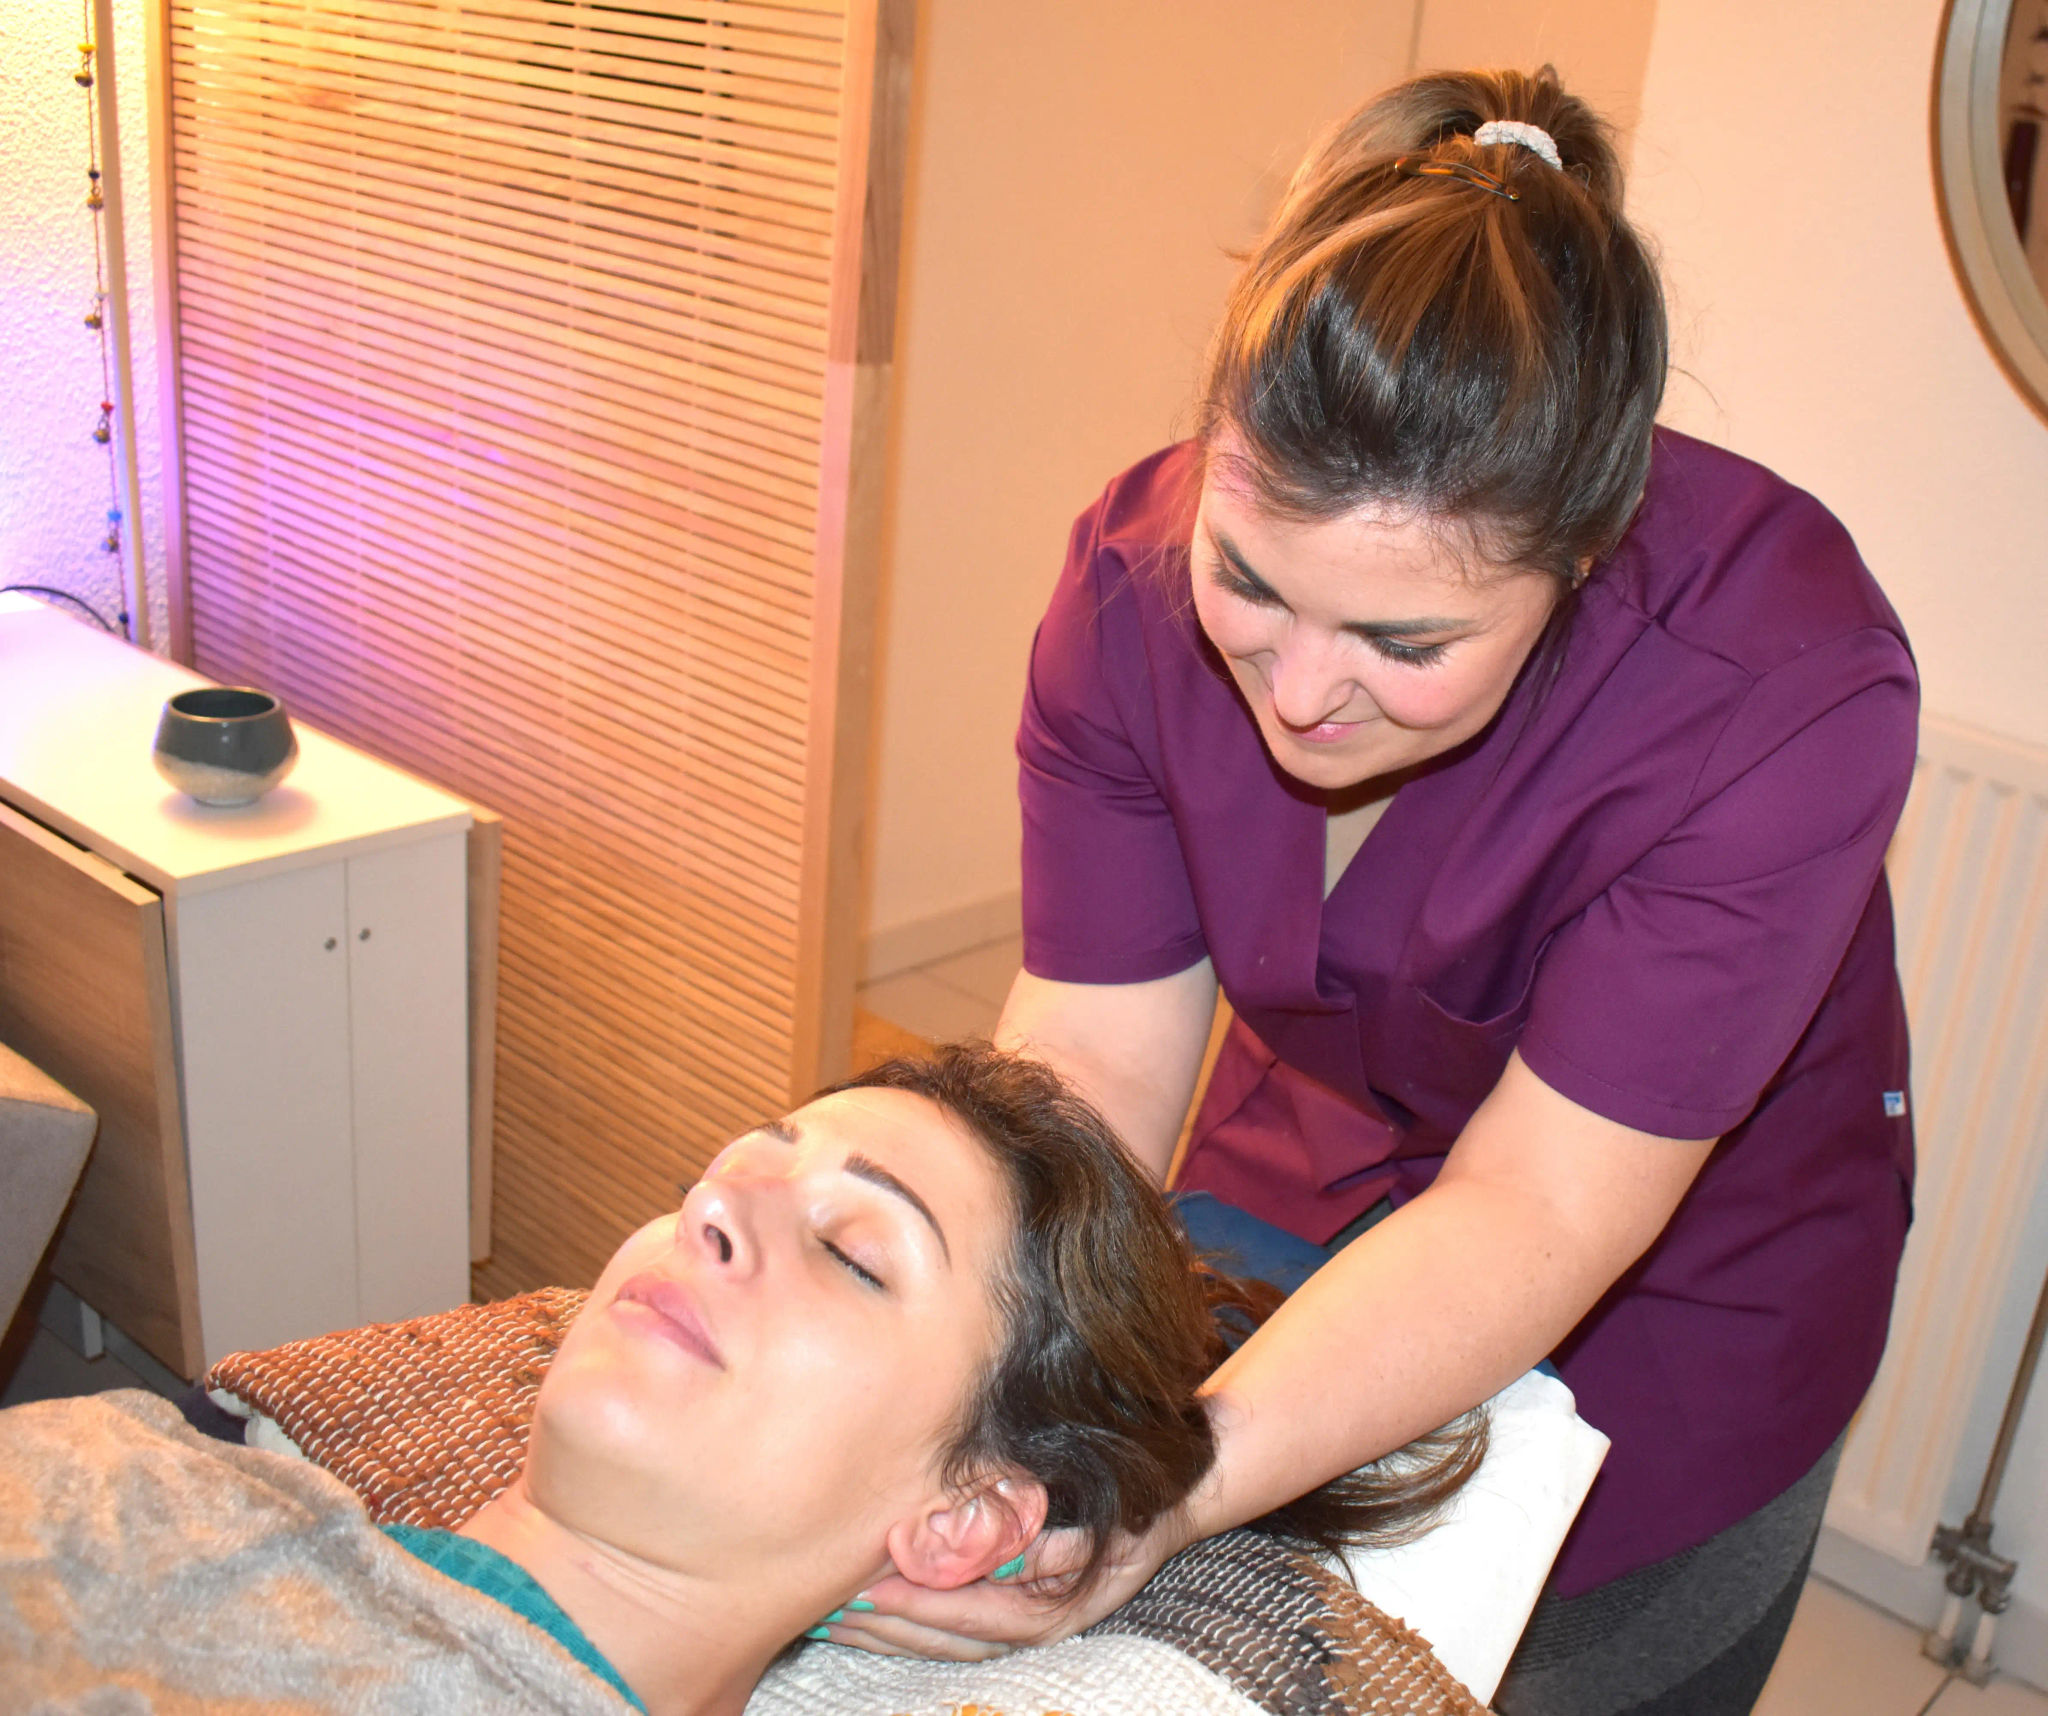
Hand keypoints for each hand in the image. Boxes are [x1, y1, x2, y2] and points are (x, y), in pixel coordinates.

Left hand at [817, 1514, 1191, 1661]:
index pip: (967, 1614)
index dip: (917, 1603)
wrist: (1172, 1502)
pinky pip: (953, 1623)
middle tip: (832, 1608)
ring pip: (943, 1638)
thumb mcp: (1096, 1526)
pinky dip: (912, 1618)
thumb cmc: (1133, 1506)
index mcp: (1048, 1608)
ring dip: (890, 1630)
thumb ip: (1045, 1547)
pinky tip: (876, 1606)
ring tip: (838, 1614)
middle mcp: (1031, 1622)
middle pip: (945, 1637)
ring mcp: (1022, 1617)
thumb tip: (990, 1558)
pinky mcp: (1013, 1604)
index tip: (870, 1587)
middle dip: (887, 1626)